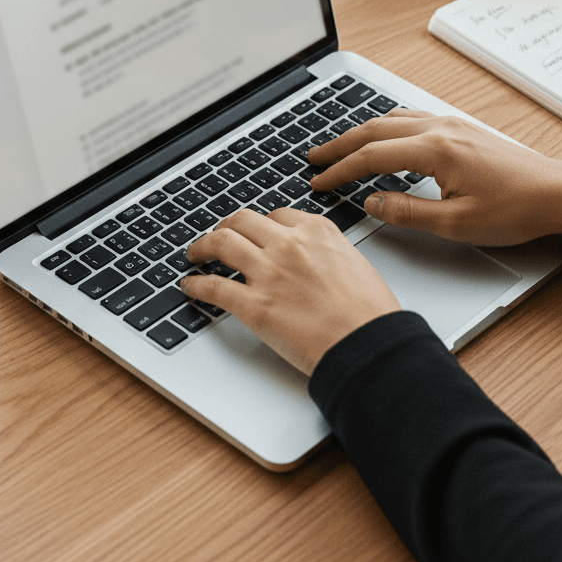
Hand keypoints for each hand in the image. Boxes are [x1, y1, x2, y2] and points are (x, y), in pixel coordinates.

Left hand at [183, 208, 400, 374]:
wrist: (368, 345)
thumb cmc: (370, 313)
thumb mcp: (355, 263)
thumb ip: (327, 253)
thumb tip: (313, 259)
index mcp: (317, 231)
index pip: (277, 216)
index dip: (260, 225)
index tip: (254, 232)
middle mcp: (289, 244)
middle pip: (242, 220)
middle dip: (225, 226)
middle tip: (218, 236)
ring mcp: (269, 272)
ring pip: (221, 243)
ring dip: (202, 246)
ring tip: (196, 253)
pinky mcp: (254, 305)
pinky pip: (214, 287)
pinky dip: (196, 284)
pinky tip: (191, 286)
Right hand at [308, 109, 561, 245]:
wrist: (557, 193)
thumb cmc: (516, 209)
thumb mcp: (455, 223)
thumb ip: (407, 212)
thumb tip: (371, 203)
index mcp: (435, 150)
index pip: (371, 156)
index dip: (340, 170)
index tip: (319, 181)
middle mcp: (439, 128)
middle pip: (374, 130)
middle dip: (340, 144)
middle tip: (313, 157)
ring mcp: (450, 123)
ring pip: (391, 120)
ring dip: (360, 133)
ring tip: (339, 147)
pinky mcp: (460, 128)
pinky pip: (411, 118)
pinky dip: (385, 127)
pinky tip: (382, 137)